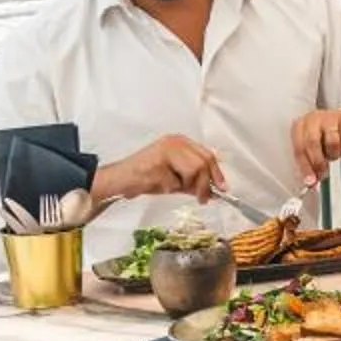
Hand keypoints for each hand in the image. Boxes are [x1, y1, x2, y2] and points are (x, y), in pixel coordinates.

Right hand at [97, 134, 224, 203]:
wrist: (118, 180)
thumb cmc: (144, 178)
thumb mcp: (175, 178)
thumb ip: (194, 181)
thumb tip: (213, 190)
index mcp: (181, 142)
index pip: (207, 155)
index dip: (217, 173)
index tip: (222, 188)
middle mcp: (175, 142)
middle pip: (204, 163)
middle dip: (205, 184)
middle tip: (202, 198)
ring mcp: (166, 150)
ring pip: (194, 171)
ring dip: (186, 186)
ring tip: (171, 188)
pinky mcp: (158, 161)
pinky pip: (175, 182)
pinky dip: (168, 189)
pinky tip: (156, 184)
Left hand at [289, 108, 340, 184]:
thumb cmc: (325, 139)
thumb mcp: (313, 151)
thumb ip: (310, 166)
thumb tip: (310, 183)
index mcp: (298, 127)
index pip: (299, 149)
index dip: (305, 167)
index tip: (310, 180)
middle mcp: (311, 119)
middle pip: (312, 144)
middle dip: (318, 162)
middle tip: (323, 172)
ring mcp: (328, 117)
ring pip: (332, 142)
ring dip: (334, 153)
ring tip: (334, 153)